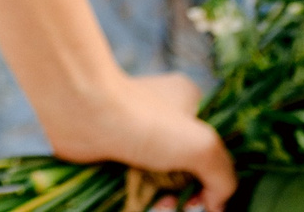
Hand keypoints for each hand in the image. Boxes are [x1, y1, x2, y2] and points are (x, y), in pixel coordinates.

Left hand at [50, 71, 235, 211]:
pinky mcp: (111, 150)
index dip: (212, 177)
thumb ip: (223, 176)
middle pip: (184, 166)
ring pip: (158, 178)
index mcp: (186, 102)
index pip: (210, 146)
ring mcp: (135, 133)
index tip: (206, 198)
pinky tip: (141, 205)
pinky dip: (138, 196)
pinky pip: (132, 180)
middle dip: (186, 194)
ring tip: (159, 208)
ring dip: (162, 200)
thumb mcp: (202, 146)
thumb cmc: (144, 121)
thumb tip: (217, 203)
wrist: (80, 112)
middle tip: (180, 206)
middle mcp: (161, 115)